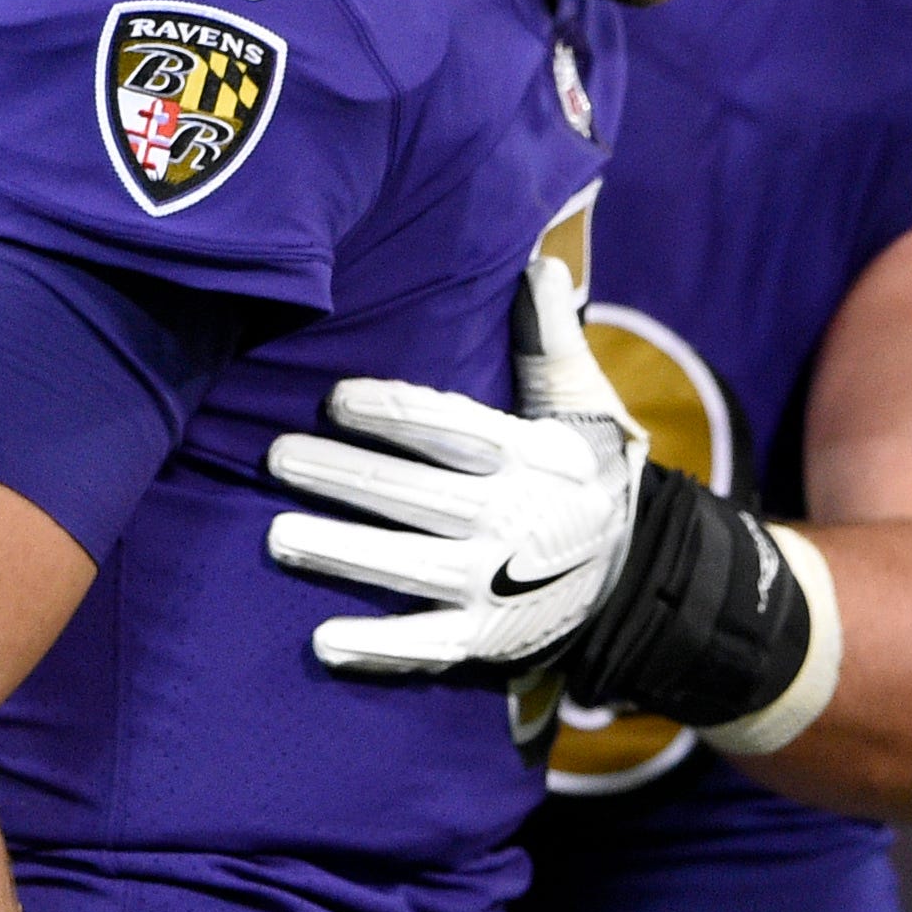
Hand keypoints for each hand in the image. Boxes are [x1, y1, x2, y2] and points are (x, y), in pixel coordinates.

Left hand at [267, 257, 646, 672]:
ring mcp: (496, 583)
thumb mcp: (585, 402)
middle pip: (415, 495)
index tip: (334, 399)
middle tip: (276, 454)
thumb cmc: (589, 470)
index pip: (452, 430)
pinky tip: (322, 640)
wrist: (636, 572)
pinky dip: (379, 648)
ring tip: (276, 533)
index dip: (393, 413)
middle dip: (343, 475)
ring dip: (341, 552)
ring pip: (408, 567)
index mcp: (533, 456)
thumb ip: (553, 339)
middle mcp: (512, 520)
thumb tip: (544, 262)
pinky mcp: (486, 636)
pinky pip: (427, 645)